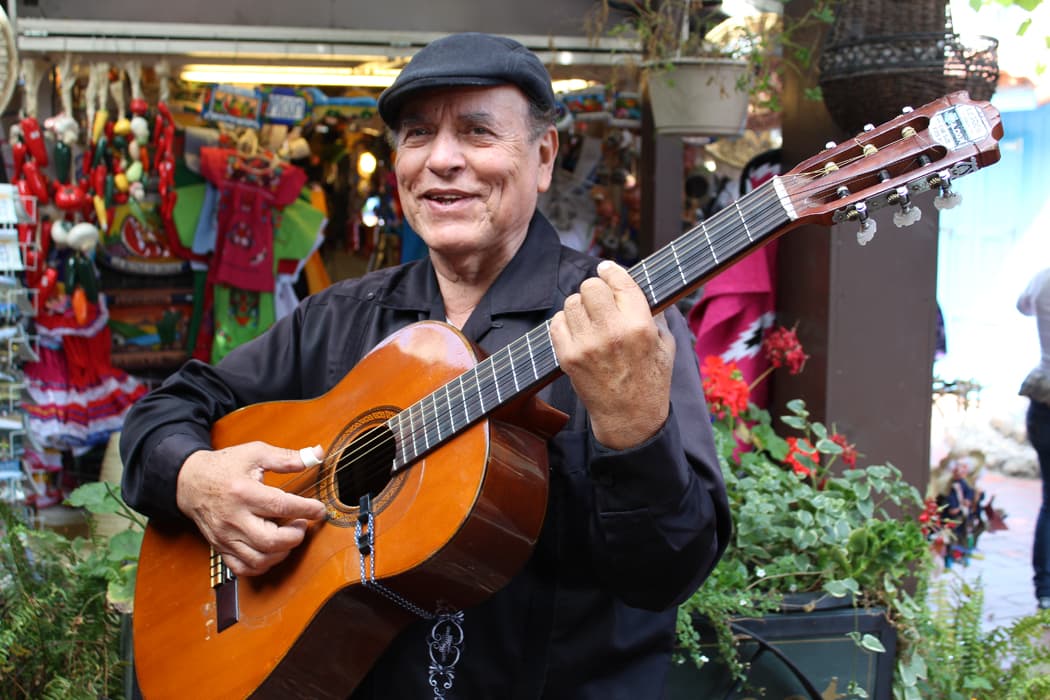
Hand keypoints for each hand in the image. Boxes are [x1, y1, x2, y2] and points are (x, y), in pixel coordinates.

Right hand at [176, 441, 327, 576]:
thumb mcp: (255, 453)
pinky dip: (263, 564)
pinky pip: (244, 568)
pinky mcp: (221, 548)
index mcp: (243, 492)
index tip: (319, 509)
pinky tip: (273, 550)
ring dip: (282, 551)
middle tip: (301, 523)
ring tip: (288, 534)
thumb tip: (317, 454)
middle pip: (271, 540)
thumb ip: (286, 457)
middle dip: (295, 535)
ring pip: (260, 559)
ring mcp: (226, 537)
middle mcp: (233, 518)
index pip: (280, 506)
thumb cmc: (224, 467)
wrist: (190, 482)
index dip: (306, 509)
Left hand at [550, 260, 673, 449]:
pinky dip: (565, 322)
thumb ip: (654, 313)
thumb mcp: (666, 344)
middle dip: (595, 289)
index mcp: (640, 325)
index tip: (607, 269)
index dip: (611, 271)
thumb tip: (638, 285)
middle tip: (600, 299)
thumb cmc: (651, 380)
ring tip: (590, 318)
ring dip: (580, 306)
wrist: (630, 418)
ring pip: (571, 302)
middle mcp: (612, 332)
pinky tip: (578, 331)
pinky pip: (557, 322)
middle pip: (590, 286)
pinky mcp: (568, 357)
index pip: (620, 281)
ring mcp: (586, 345)